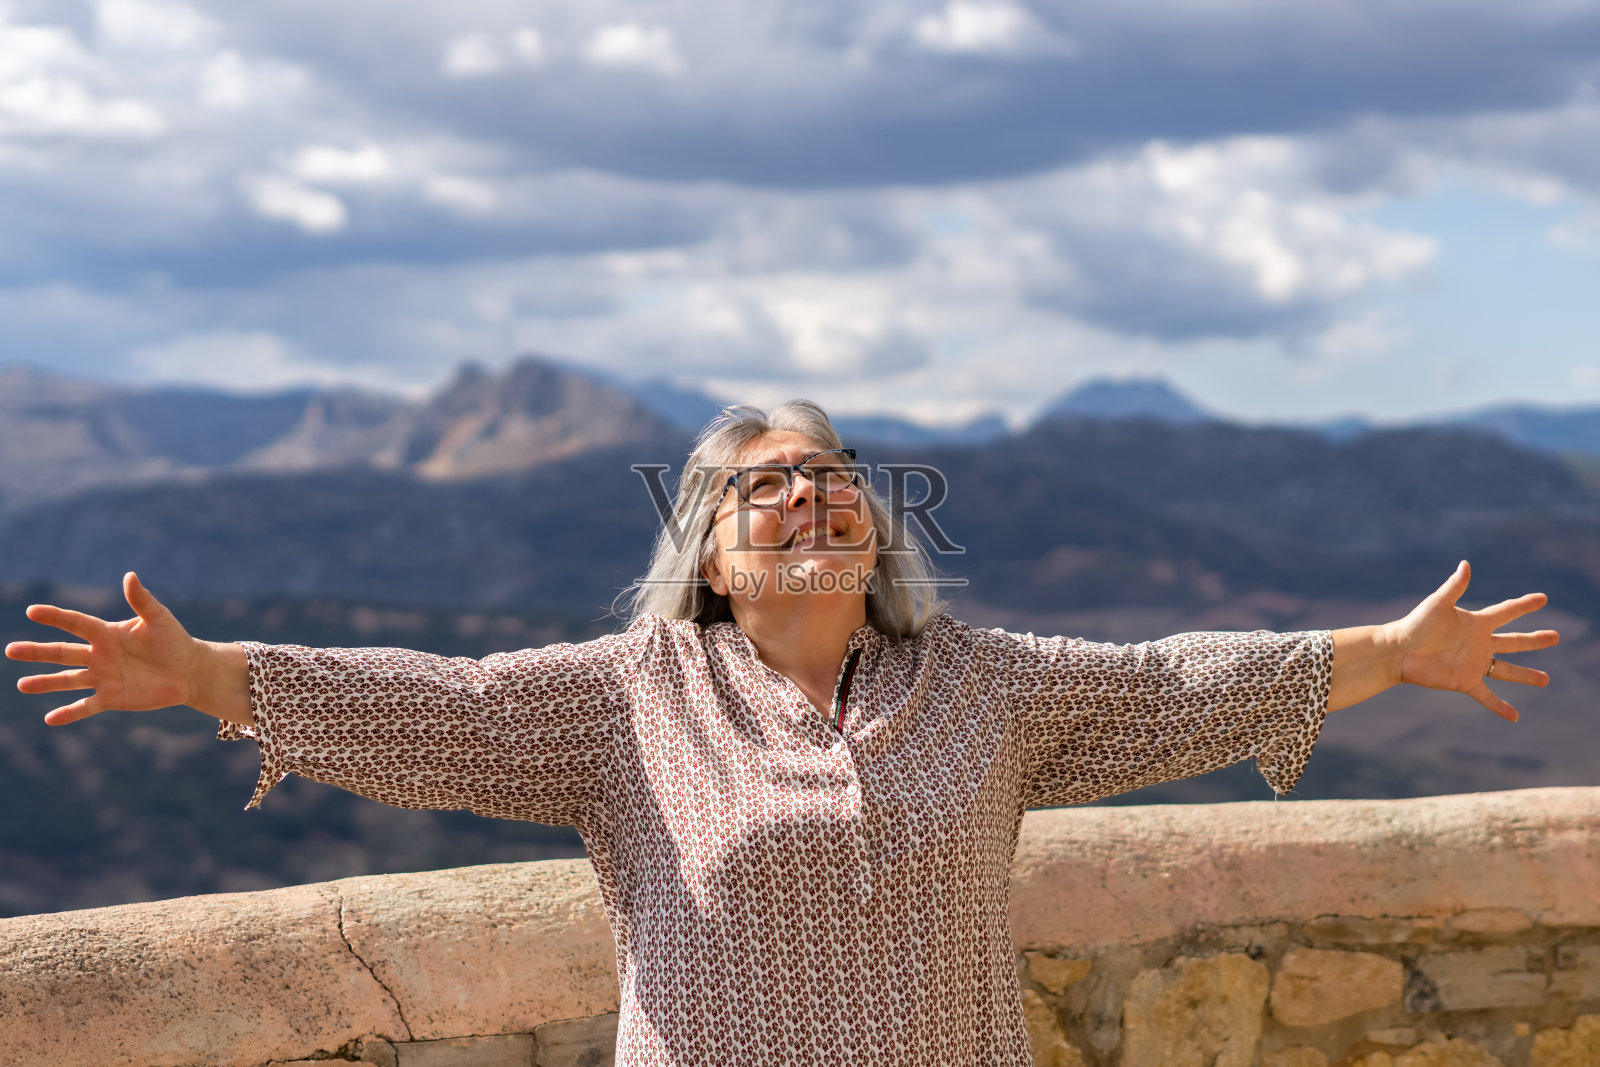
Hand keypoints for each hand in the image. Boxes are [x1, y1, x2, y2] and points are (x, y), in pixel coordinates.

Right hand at [4, 572, 232, 724]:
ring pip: (67, 680)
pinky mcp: (111, 698)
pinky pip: (86, 706)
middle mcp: (99, 655)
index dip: (56, 617)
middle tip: (10, 650)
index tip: (33, 611)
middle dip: (37, 652)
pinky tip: (50, 719)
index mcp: (107, 634)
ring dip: (45, 682)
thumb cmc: (175, 641)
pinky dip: (69, 713)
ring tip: (21, 685)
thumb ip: (142, 600)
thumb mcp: (159, 619)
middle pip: (62, 652)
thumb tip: (130, 575)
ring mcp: (103, 678)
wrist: (189, 671)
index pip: (75, 623)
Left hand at [1387, 560, 1558, 721]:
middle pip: (1513, 641)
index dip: (1524, 605)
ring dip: (1526, 675)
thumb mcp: (1437, 604)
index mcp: (1476, 623)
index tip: (1543, 598)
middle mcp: (1479, 643)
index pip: (1506, 612)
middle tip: (1555, 636)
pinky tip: (1514, 717)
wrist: (1398, 652)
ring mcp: (1474, 663)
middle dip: (1534, 640)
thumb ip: (1455, 587)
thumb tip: (1466, 564)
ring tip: (1546, 679)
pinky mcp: (1464, 681)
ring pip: (1506, 670)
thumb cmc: (1416, 625)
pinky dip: (1499, 706)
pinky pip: (1486, 695)